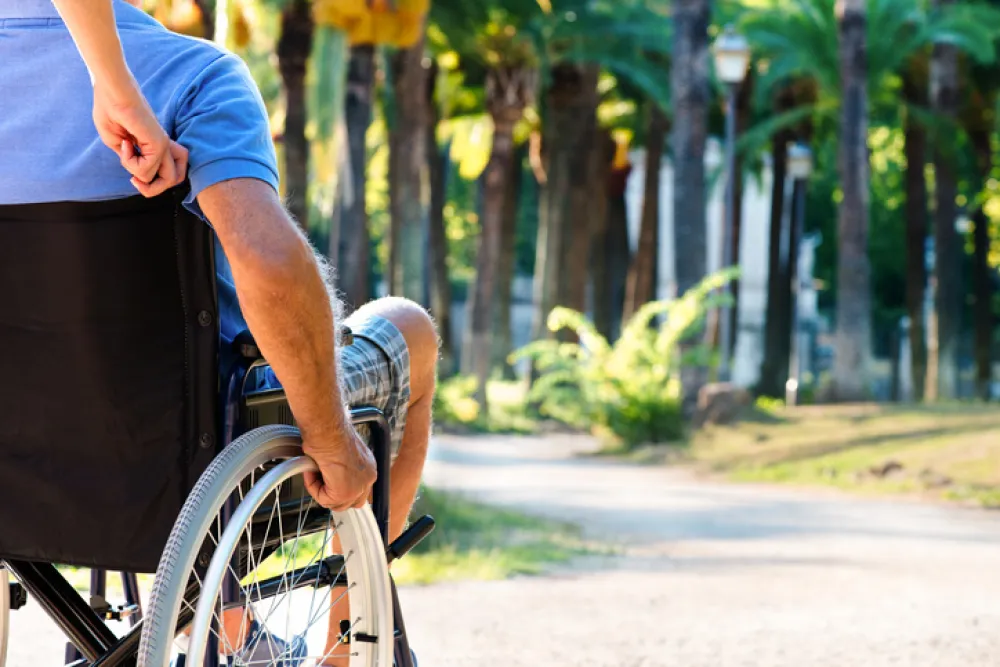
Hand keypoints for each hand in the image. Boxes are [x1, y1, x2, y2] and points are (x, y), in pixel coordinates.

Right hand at [92, 77, 188, 196]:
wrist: (111, 93)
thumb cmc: (110, 112)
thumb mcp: (119, 145)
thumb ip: (132, 162)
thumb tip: (140, 175)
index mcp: (157, 146)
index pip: (169, 174)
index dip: (149, 184)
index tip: (131, 175)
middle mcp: (165, 146)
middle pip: (174, 181)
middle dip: (151, 189)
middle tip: (133, 180)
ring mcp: (164, 144)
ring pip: (166, 180)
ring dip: (140, 176)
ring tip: (128, 156)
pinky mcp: (159, 142)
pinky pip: (147, 169)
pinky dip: (130, 162)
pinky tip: (126, 143)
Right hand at [302, 424, 377, 511]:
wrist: (327, 429)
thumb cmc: (330, 433)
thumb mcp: (339, 452)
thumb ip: (339, 467)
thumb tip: (327, 474)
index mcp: (368, 467)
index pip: (359, 490)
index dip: (339, 487)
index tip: (326, 480)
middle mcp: (368, 477)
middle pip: (351, 502)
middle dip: (333, 495)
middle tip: (319, 481)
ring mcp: (358, 487)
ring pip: (336, 503)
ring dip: (321, 490)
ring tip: (314, 472)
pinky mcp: (344, 492)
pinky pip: (324, 499)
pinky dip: (314, 488)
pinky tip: (312, 472)